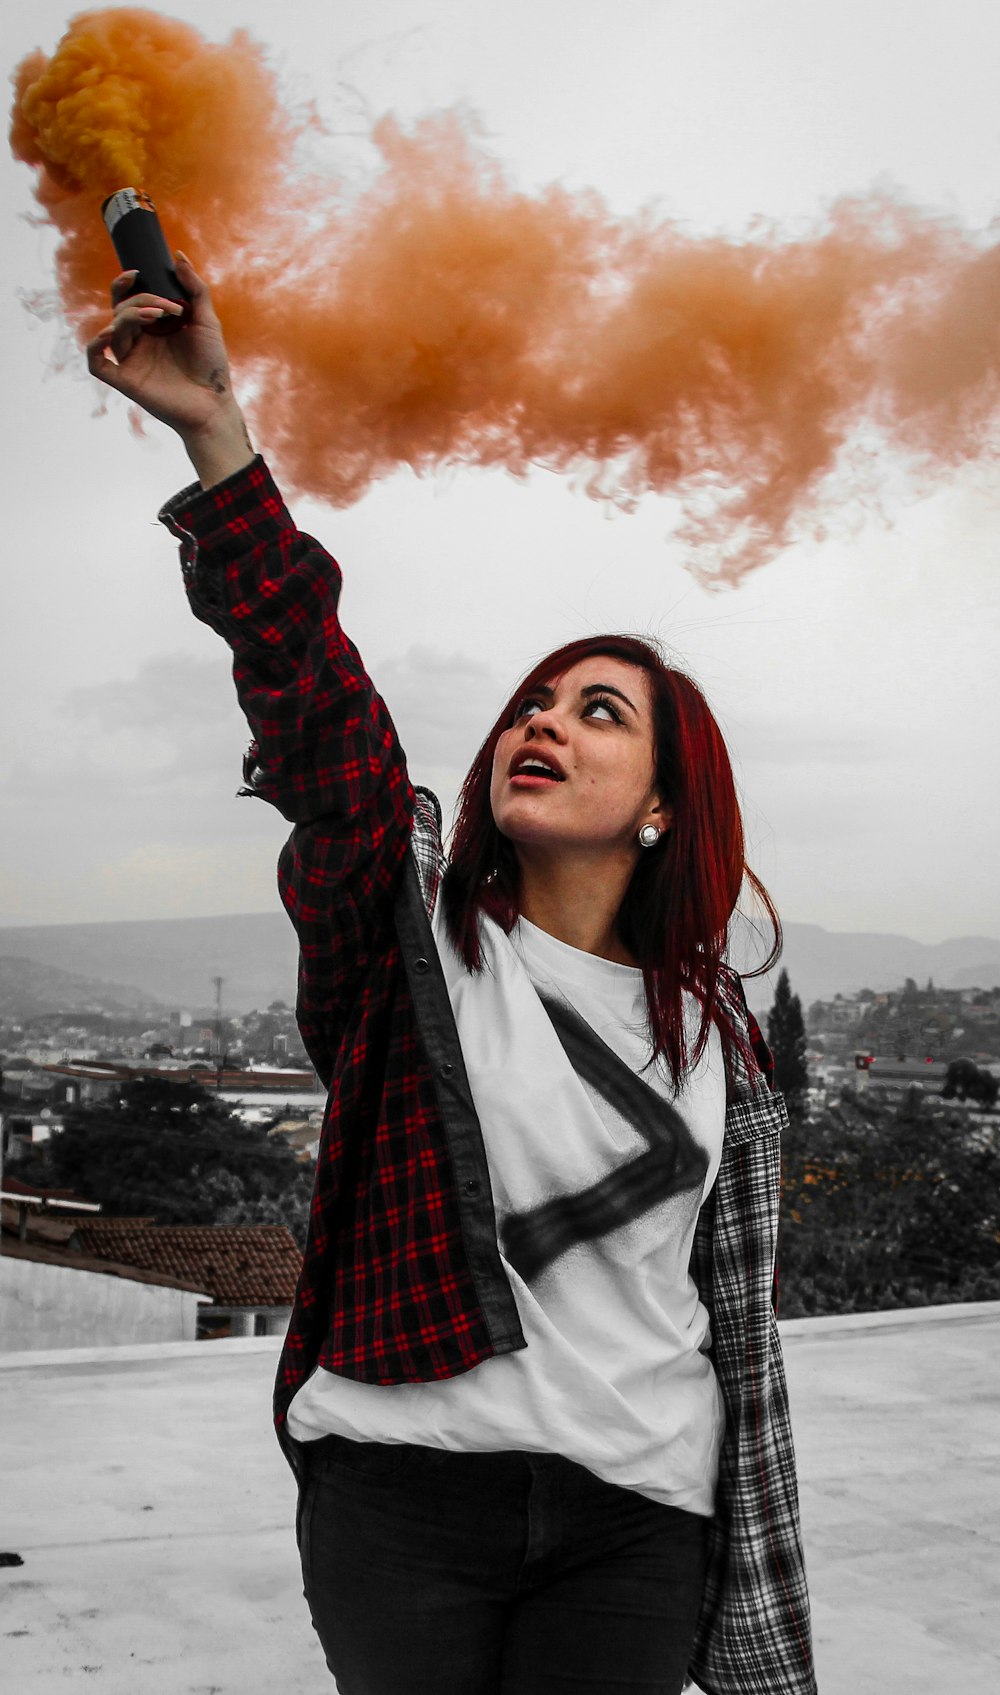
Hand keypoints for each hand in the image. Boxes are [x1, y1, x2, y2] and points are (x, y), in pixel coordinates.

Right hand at [86, 255, 254, 486]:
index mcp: (153, 328)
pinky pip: (96, 363)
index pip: (129, 299)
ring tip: (159, 317)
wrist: (214, 403)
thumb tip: (178, 256)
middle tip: (167, 308)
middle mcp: (139, 342)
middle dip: (140, 300)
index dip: (126, 283)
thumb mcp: (207, 322)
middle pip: (121, 310)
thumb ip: (195, 288)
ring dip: (130, 315)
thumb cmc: (211, 366)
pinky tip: (110, 333)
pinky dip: (95, 346)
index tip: (138, 273)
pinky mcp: (125, 381)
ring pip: (112, 329)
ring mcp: (130, 361)